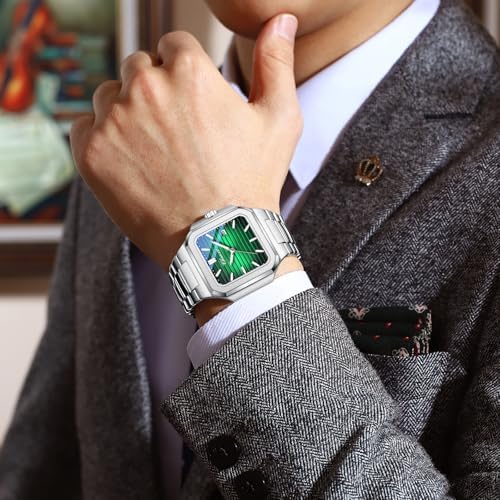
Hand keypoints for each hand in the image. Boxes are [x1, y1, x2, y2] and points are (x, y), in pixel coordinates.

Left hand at [70, 14, 300, 270]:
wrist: (219, 241)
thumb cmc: (252, 182)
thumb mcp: (279, 120)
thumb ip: (275, 63)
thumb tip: (279, 19)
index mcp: (189, 70)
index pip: (174, 45)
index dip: (186, 73)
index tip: (194, 103)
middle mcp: (145, 86)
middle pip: (139, 67)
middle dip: (156, 89)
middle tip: (176, 132)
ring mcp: (114, 121)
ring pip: (110, 95)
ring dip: (127, 112)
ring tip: (155, 151)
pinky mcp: (92, 154)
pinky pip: (86, 126)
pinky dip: (103, 139)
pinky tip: (132, 163)